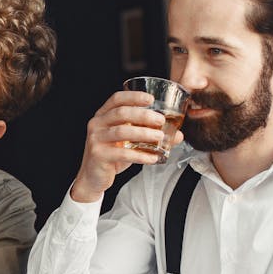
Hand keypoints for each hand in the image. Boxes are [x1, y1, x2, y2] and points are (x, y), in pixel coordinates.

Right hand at [69, 90, 183, 202]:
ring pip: (122, 132)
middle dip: (143, 115)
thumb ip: (150, 135)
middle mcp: (97, 124)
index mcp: (103, 115)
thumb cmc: (113, 155)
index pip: (116, 99)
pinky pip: (122, 153)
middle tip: (160, 120)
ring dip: (143, 133)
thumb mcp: (130, 142)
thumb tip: (178, 135)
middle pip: (121, 113)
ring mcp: (96, 139)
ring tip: (160, 137)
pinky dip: (140, 155)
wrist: (93, 177)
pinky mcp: (98, 155)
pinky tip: (153, 158)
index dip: (133, 96)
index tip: (151, 99)